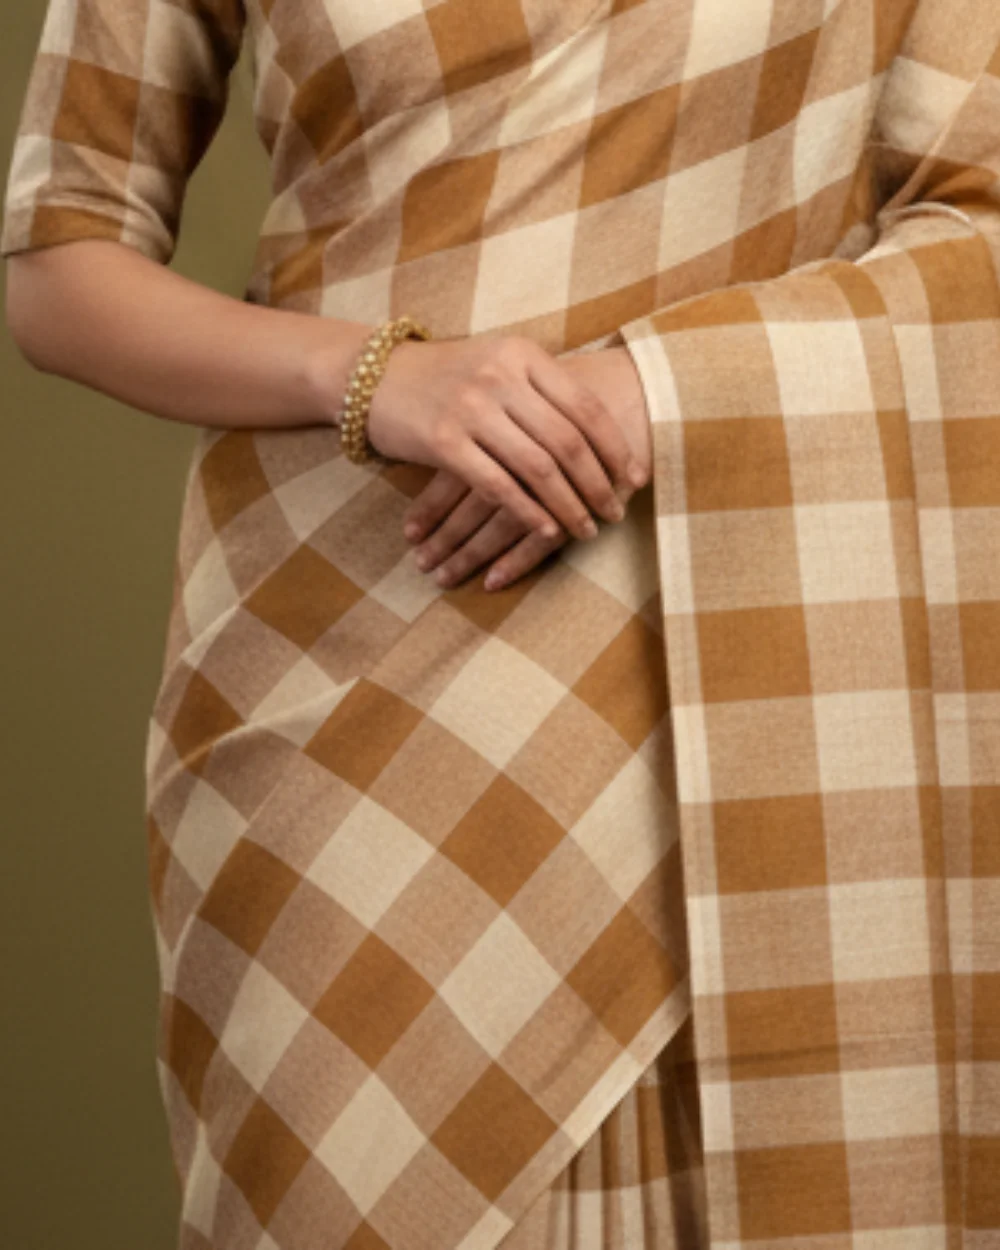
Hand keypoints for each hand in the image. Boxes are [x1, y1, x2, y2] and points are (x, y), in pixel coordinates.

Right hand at [365, 334, 642, 541]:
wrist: (372, 376)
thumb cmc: (446, 377)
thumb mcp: (498, 363)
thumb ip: (542, 388)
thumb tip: (601, 430)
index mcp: (523, 355)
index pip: (585, 406)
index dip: (616, 447)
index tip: (636, 477)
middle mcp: (501, 376)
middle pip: (567, 440)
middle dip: (599, 483)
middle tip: (616, 513)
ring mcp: (471, 408)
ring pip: (538, 468)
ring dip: (568, 505)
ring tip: (586, 529)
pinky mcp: (443, 441)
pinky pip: (498, 487)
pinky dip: (528, 513)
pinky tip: (546, 531)